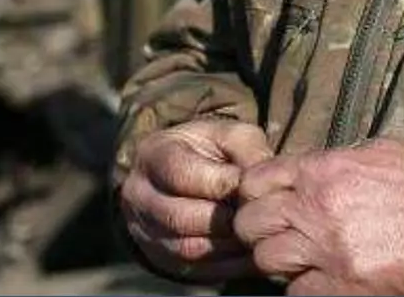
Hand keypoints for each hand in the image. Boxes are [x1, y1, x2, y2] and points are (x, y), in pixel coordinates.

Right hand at [118, 118, 273, 283]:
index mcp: (152, 155)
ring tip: (255, 229)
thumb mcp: (227, 134)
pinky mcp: (161, 257)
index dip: (223, 183)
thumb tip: (264, 178)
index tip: (250, 184)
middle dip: (226, 216)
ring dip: (228, 242)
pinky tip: (249, 249)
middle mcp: (139, 195)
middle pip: (181, 217)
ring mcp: (145, 230)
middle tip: (257, 212)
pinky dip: (228, 262)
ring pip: (188, 248)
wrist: (181, 173)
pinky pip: (195, 269)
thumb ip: (246, 148)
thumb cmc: (210, 150)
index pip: (182, 175)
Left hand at [235, 138, 403, 295]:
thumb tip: (302, 173)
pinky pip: (296, 292)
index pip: (255, 180)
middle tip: (280, 234)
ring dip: (280, 262)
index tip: (266, 202)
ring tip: (303, 259)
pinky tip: (323, 278)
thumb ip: (331, 163)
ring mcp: (327, 249)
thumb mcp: (374, 152)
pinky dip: (305, 287)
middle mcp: (317, 207)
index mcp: (324, 170)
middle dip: (260, 229)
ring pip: (266, 261)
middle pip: (251, 223)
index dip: (255, 194)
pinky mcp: (342, 284)